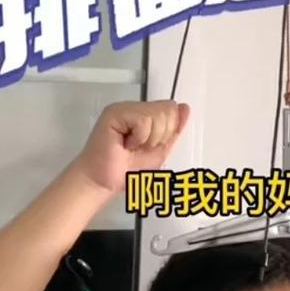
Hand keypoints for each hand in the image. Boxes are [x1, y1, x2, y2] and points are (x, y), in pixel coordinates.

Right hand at [73, 100, 189, 193]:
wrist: (104, 183)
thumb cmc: (126, 171)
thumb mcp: (160, 151)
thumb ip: (173, 130)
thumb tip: (185, 108)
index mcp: (145, 114)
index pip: (171, 109)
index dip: (168, 131)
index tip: (150, 146)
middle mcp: (134, 107)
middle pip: (167, 110)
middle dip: (159, 136)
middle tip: (140, 147)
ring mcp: (124, 108)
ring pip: (157, 115)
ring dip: (149, 139)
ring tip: (132, 147)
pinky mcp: (115, 112)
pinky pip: (144, 120)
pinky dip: (140, 138)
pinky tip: (126, 144)